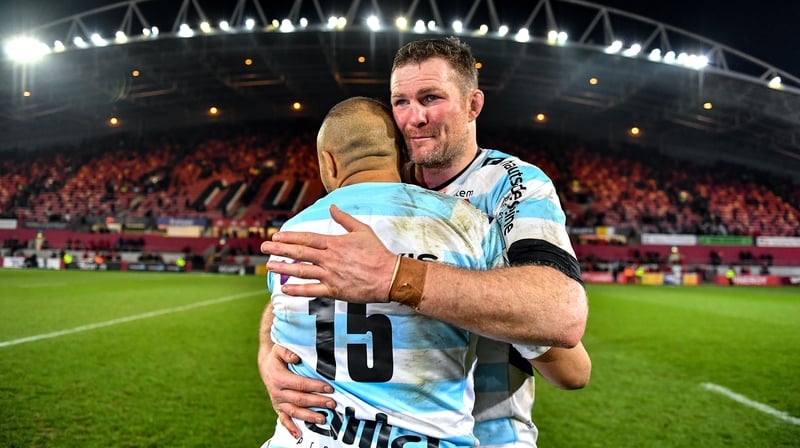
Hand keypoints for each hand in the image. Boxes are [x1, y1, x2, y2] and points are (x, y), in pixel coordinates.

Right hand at [258, 344, 335, 437]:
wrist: (266, 366)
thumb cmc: (277, 357)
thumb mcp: (279, 349)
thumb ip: (287, 352)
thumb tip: (296, 357)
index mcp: (279, 378)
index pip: (300, 384)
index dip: (315, 387)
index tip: (329, 388)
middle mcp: (277, 392)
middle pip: (300, 399)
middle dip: (317, 402)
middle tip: (332, 404)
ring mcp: (278, 402)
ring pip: (294, 412)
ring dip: (309, 416)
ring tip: (323, 419)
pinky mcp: (278, 408)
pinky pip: (284, 420)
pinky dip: (290, 428)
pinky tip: (298, 434)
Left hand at [261, 205, 396, 301]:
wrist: (389, 276)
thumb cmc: (377, 253)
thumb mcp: (362, 230)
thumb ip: (344, 219)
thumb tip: (332, 207)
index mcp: (334, 244)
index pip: (306, 238)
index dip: (289, 237)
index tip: (276, 236)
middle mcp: (329, 259)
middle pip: (299, 253)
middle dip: (279, 250)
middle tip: (264, 248)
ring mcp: (330, 275)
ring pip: (301, 271)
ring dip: (283, 268)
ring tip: (269, 266)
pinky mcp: (334, 291)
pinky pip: (311, 291)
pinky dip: (297, 290)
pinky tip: (285, 289)